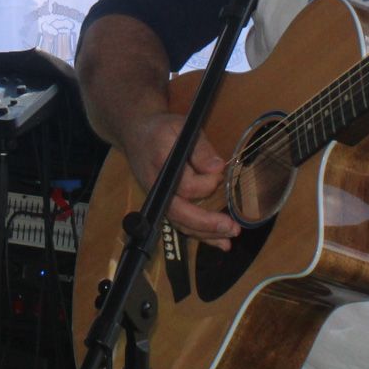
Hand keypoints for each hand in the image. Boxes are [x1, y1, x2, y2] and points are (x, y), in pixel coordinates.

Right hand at [122, 111, 238, 249]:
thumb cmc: (161, 129)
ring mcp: (159, 199)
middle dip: (207, 224)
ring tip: (229, 240)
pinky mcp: (163, 204)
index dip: (206, 184)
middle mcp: (158, 188)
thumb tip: (217, 169)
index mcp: (162, 167)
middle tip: (233, 228)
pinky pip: (180, 223)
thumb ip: (200, 148)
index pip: (186, 187)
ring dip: (206, 235)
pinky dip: (199, 234)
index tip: (219, 174)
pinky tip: (217, 241)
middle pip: (180, 213)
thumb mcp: (182, 128)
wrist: (135, 134)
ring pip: (180, 223)